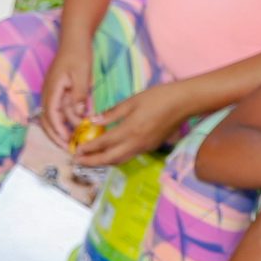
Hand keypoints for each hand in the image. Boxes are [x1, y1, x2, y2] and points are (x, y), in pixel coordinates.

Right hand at [37, 41, 94, 148]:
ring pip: (51, 118)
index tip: (67, 142)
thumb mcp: (82, 75)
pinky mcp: (57, 92)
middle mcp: (48, 94)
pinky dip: (63, 122)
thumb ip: (79, 96)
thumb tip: (78, 115)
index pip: (51, 116)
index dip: (58, 131)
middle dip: (56, 136)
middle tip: (68, 148)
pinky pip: (57, 111)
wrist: (74, 39)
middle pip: (47, 121)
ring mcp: (51, 93)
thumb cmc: (78, 54)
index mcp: (51, 90)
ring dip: (59, 131)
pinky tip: (73, 127)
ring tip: (71, 141)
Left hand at [73, 80, 195, 166]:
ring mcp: (144, 147)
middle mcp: (136, 143)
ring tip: (91, 160)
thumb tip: (93, 120)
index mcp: (129, 130)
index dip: (88, 148)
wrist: (185, 102)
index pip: (103, 143)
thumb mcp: (133, 101)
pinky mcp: (150, 147)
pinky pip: (129, 156)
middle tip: (78, 161)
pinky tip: (110, 154)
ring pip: (119, 160)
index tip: (76, 150)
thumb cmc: (159, 97)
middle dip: (92, 162)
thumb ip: (112, 113)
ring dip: (103, 162)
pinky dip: (116, 158)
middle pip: (109, 159)